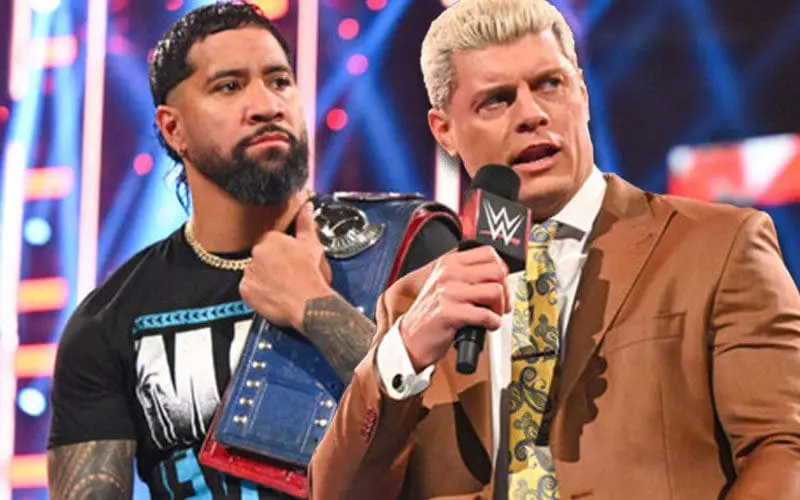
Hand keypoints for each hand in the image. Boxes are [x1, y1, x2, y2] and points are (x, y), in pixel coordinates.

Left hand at [240, 202, 332, 330]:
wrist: (308, 303)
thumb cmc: (311, 276)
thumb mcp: (312, 245)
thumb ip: (305, 223)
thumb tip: (306, 206)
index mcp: (271, 240)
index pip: (269, 241)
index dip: (279, 251)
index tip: (287, 260)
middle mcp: (256, 254)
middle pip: (260, 256)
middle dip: (270, 264)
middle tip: (286, 273)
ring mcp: (249, 272)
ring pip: (254, 272)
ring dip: (263, 277)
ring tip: (280, 285)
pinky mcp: (246, 290)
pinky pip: (248, 289)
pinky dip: (257, 292)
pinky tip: (272, 294)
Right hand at [398, 246, 510, 371]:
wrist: (412, 337)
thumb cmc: (432, 313)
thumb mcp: (446, 283)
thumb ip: (468, 274)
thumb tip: (500, 274)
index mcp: (450, 262)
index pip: (489, 253)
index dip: (502, 270)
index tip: (500, 284)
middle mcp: (448, 273)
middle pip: (497, 271)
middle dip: (505, 291)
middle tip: (500, 304)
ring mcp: (448, 292)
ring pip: (495, 291)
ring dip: (500, 308)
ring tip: (492, 315)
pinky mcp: (449, 312)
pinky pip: (486, 315)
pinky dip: (493, 323)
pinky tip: (487, 326)